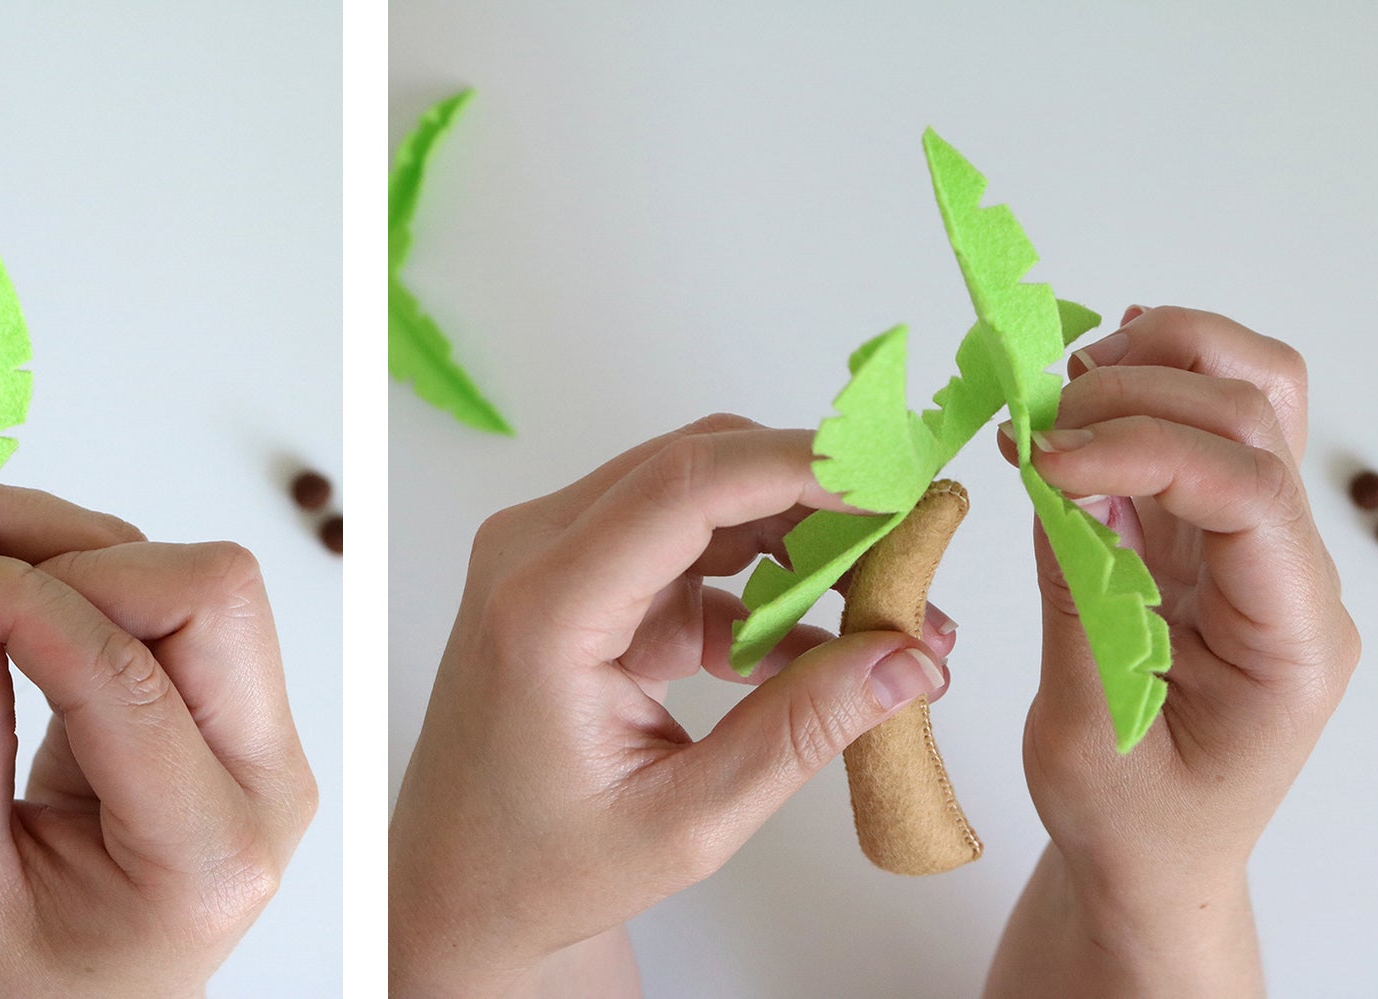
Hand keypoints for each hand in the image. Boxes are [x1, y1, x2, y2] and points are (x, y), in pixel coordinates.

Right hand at [0, 483, 314, 997]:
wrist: (110, 997)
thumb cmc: (45, 967)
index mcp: (207, 849)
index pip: (128, 681)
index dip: (19, 602)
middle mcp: (264, 776)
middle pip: (208, 594)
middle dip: (67, 554)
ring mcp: (263, 731)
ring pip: (190, 573)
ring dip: (64, 544)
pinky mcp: (236, 696)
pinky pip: (166, 591)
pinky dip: (73, 565)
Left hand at [389, 415, 955, 997]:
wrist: (457, 884)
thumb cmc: (540, 865)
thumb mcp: (685, 820)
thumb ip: (800, 732)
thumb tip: (908, 658)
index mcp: (544, 610)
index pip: (685, 486)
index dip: (802, 464)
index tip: (899, 476)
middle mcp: (533, 557)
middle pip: (697, 469)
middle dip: (819, 496)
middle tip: (920, 546)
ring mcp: (549, 559)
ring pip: (699, 498)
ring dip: (798, 539)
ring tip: (891, 610)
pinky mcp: (576, 580)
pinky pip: (686, 548)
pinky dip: (761, 582)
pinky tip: (827, 646)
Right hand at [987, 307, 1359, 996]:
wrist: (1154, 863)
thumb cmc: (1133, 825)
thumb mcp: (1088, 734)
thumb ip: (1080, 599)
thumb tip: (1054, 478)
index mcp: (1292, 641)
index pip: (1250, 493)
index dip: (1147, 450)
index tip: (1047, 460)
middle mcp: (1290, 579)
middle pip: (1258, 419)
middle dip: (1143, 390)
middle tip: (1035, 419)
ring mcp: (1252, 552)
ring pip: (1248, 399)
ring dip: (1157, 364)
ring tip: (1058, 387)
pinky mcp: (1204, 542)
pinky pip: (1194, 434)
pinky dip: (1138, 390)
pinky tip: (1075, 392)